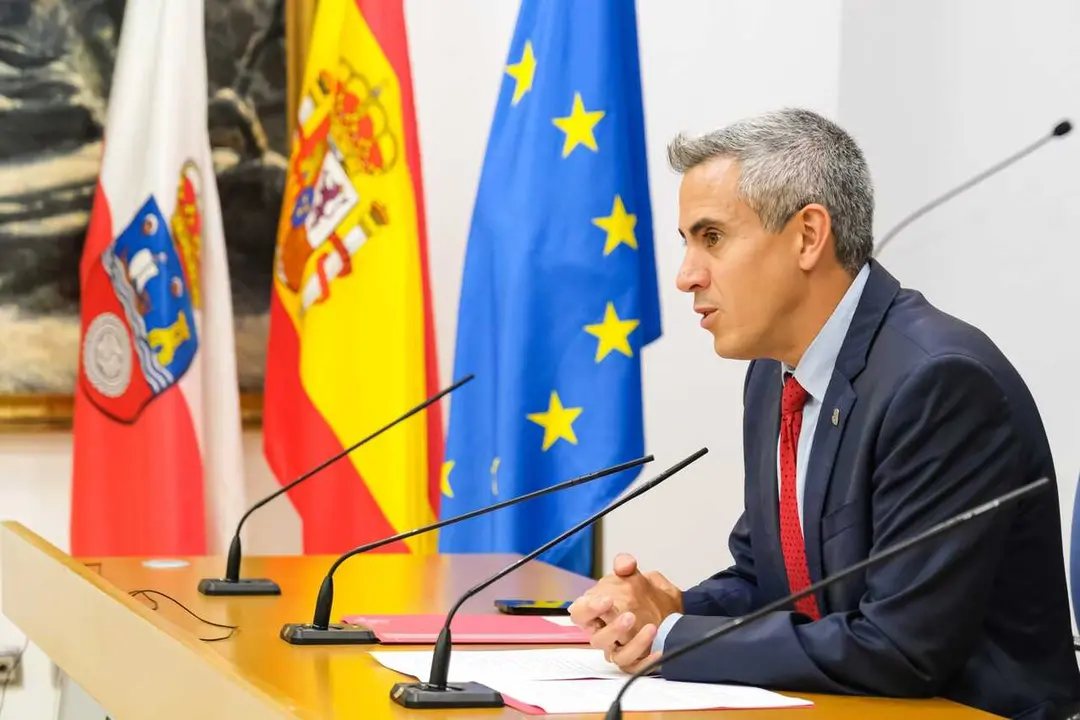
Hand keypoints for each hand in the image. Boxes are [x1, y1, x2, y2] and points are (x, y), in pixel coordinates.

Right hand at [568, 553, 682, 671]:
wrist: (669, 613)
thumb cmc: (641, 597)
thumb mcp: (635, 576)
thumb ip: (626, 566)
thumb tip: (625, 564)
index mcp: (596, 614)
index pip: (579, 615)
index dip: (587, 609)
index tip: (606, 599)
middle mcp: (604, 635)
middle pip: (596, 639)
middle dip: (612, 628)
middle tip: (629, 616)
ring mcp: (618, 651)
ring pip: (617, 656)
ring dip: (634, 643)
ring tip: (651, 628)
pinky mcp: (635, 663)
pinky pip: (638, 667)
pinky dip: (648, 659)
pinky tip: (659, 648)